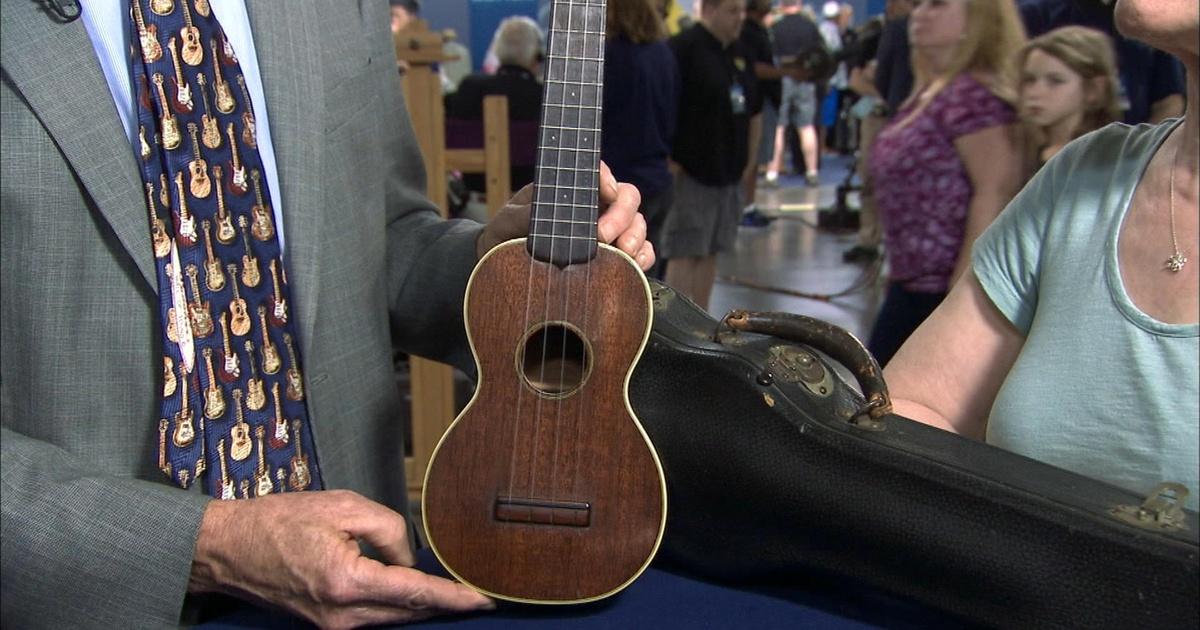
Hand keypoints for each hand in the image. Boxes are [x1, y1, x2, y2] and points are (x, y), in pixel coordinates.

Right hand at [189, 490, 493, 628]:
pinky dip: (395, 604)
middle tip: (474, 595)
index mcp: (347, 582)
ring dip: (419, 604)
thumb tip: (409, 558)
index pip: (415, 593)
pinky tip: (409, 590)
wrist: (229, 548)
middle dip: (442, 604)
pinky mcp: (326, 624)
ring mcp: (332, 625)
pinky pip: (373, 617)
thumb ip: (389, 529)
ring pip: (393, 617)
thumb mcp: (344, 506)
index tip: (483, 601)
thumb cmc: (278, 522)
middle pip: (408, 611)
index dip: (453, 598)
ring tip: (448, 591)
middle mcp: (341, 614)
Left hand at [476, 162, 655, 269]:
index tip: (606, 192)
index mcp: (573, 189)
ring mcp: (610, 230)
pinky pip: (642, 251)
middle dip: (621, 215)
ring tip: (622, 252)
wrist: (505, 262)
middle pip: (627, 197)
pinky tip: (633, 265)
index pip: (599, 174)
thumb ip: (528, 213)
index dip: (607, 178)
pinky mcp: (617, 256)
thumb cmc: (508, 233)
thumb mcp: (510, 219)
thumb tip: (545, 213)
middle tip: (603, 235)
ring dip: (635, 236)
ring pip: (638, 223)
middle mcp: (596, 206)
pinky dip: (644, 256)